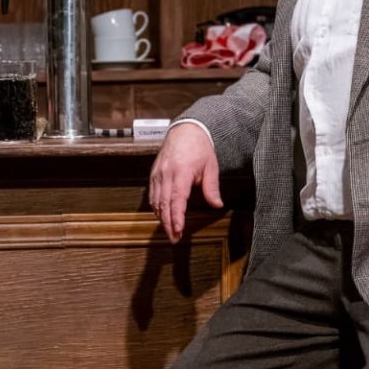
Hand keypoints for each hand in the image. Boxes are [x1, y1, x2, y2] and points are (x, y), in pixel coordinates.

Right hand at [148, 123, 221, 242]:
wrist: (185, 130)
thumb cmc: (199, 147)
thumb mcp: (211, 166)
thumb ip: (212, 187)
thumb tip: (217, 204)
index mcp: (182, 171)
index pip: (177, 198)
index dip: (176, 216)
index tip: (178, 230)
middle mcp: (166, 173)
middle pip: (164, 203)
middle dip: (168, 223)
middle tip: (174, 238)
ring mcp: (158, 173)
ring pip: (155, 201)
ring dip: (161, 218)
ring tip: (169, 231)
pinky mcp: (154, 174)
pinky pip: (152, 194)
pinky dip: (156, 207)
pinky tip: (162, 216)